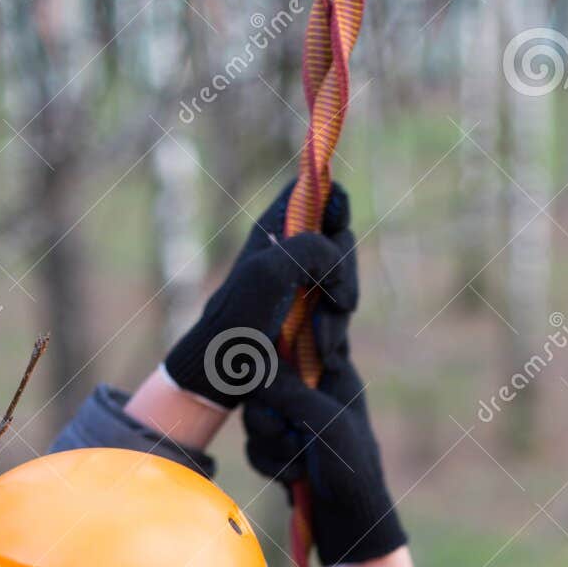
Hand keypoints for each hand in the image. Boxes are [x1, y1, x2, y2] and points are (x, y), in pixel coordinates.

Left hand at [163, 183, 356, 408]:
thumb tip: (337, 257)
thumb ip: (309, 249)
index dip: (331, 199)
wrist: (223, 374)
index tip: (338, 219)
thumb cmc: (237, 321)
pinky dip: (336, 331)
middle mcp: (290, 253)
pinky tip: (323, 351)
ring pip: (343, 282)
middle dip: (345, 273)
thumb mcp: (270, 273)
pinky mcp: (309, 318)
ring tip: (322, 344)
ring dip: (339, 313)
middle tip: (340, 305)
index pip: (310, 192)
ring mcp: (301, 286)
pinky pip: (338, 314)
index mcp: (274, 230)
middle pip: (340, 241)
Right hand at [244, 358, 405, 565]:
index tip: (264, 362)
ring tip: (297, 461)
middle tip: (285, 432)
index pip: (297, 336)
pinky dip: (269, 463)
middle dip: (267, 413)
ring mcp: (293, 420)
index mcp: (331, 372)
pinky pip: (255, 445)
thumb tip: (253, 368)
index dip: (275, 344)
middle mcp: (310, 391)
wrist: (351, 522)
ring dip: (271, 443)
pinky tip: (293, 477)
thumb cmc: (351, 468)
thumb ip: (290, 392)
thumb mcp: (325, 424)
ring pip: (254, 416)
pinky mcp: (280, 447)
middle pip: (262, 381)